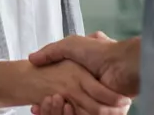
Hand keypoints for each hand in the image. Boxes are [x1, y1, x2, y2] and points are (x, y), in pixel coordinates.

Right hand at [0, 59, 129, 114]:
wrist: (121, 64)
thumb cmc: (99, 52)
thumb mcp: (70, 45)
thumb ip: (51, 52)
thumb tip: (32, 58)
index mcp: (82, 77)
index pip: (61, 92)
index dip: (47, 99)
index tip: (35, 102)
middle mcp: (89, 90)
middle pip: (65, 104)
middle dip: (49, 108)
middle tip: (36, 107)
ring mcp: (97, 102)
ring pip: (74, 112)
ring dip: (57, 112)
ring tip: (43, 109)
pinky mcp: (104, 112)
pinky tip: (63, 110)